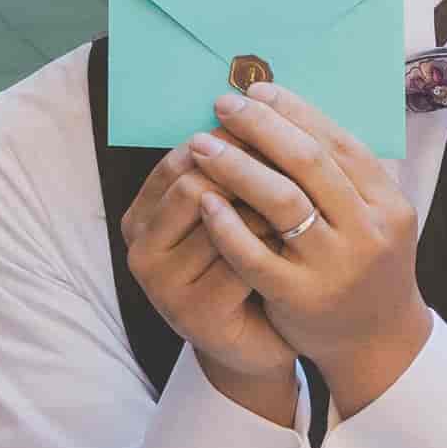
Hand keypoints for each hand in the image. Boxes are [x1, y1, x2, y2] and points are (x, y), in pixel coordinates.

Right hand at [117, 144, 299, 423]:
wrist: (252, 342)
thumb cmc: (244, 267)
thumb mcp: (224, 219)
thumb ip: (226, 177)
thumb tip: (258, 105)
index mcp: (139, 216)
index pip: (177, 160)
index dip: (227, 141)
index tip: (273, 129)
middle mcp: (139, 247)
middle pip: (193, 184)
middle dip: (247, 168)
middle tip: (295, 160)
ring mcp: (161, 284)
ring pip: (217, 223)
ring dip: (265, 205)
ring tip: (307, 194)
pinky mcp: (195, 313)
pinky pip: (240, 264)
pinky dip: (273, 245)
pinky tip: (302, 236)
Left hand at [182, 82, 432, 410]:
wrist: (377, 341)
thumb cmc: (361, 264)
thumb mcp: (370, 217)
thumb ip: (337, 175)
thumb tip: (281, 110)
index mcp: (388, 204)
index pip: (339, 144)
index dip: (295, 112)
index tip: (256, 90)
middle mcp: (368, 232)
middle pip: (308, 164)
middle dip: (260, 128)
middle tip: (223, 105)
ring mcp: (336, 266)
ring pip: (282, 202)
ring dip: (236, 166)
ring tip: (201, 144)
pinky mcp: (302, 297)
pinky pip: (256, 254)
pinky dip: (227, 224)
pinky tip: (204, 200)